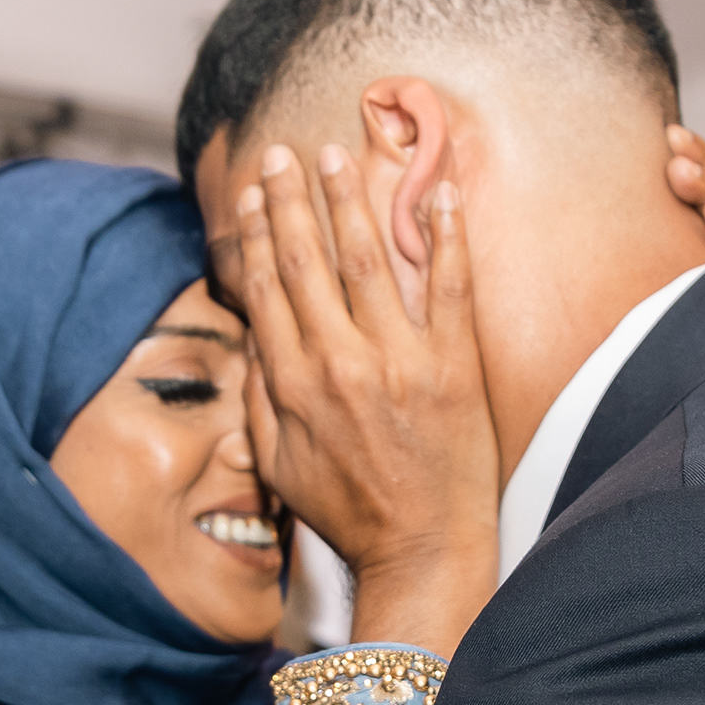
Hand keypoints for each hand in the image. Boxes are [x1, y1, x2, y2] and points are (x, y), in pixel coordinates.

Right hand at [220, 142, 499, 656]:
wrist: (422, 550)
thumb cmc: (347, 511)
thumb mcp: (278, 464)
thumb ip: (259, 398)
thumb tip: (251, 338)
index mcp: (291, 384)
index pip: (266, 287)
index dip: (255, 233)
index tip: (252, 193)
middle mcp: (339, 363)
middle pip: (306, 261)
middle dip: (290, 200)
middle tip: (284, 154)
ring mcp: (399, 361)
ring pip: (367, 260)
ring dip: (349, 200)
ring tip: (339, 155)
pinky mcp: (453, 366)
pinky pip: (450, 285)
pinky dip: (445, 234)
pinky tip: (438, 191)